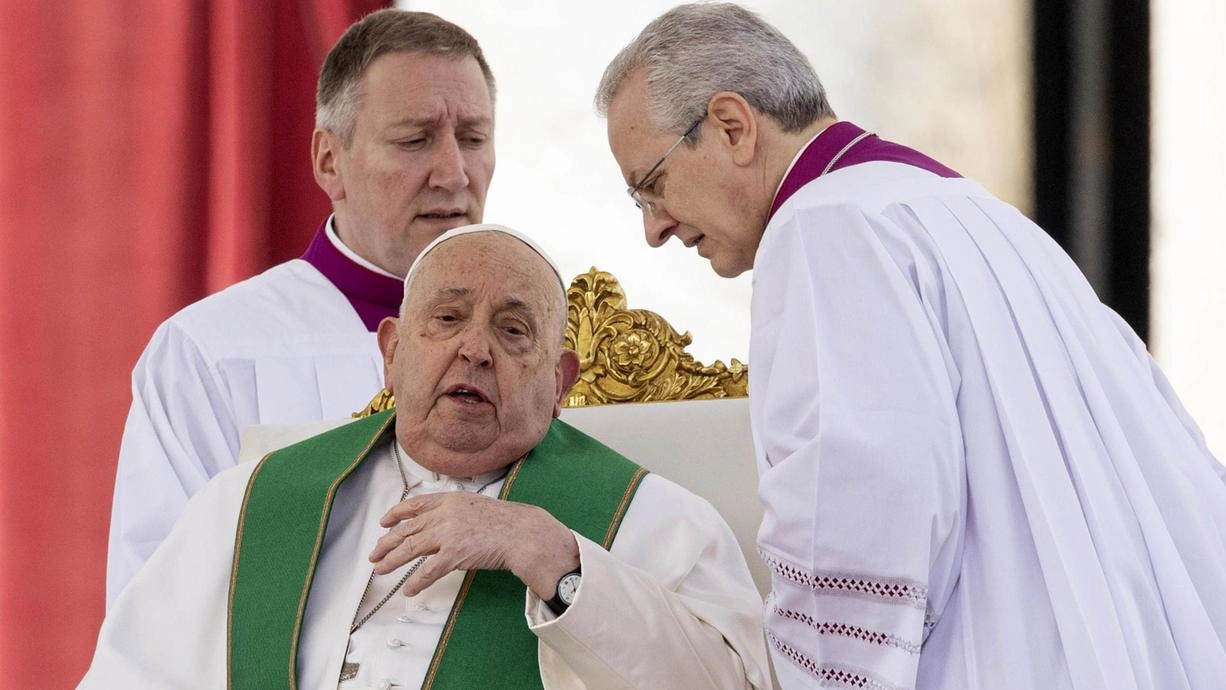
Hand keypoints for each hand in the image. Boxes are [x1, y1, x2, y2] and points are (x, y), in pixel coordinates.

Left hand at [369, 492, 580, 598]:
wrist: (522, 532)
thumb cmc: (504, 522)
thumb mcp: (474, 506)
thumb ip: (454, 512)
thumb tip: (438, 523)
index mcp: (449, 500)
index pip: (415, 505)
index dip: (396, 514)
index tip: (384, 522)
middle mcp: (444, 515)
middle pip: (408, 529)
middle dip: (387, 542)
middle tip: (374, 554)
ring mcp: (448, 534)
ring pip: (411, 548)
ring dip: (392, 560)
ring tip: (380, 570)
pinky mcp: (455, 554)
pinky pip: (429, 571)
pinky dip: (416, 581)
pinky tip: (408, 590)